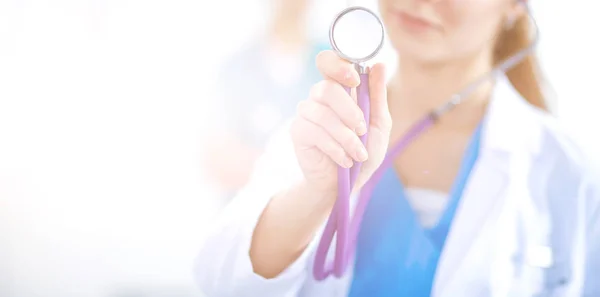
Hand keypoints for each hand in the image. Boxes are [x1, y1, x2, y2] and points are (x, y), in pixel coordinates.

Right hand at [290, 50, 391, 199]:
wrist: (346, 186)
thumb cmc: (363, 153)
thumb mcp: (379, 125)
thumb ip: (378, 96)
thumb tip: (379, 65)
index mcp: (339, 89)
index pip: (328, 61)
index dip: (337, 65)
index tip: (354, 80)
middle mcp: (319, 98)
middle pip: (325, 88)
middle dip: (349, 110)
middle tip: (362, 128)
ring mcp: (306, 114)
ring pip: (321, 113)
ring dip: (345, 136)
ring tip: (358, 153)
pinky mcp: (298, 132)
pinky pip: (314, 132)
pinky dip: (335, 147)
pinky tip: (344, 160)